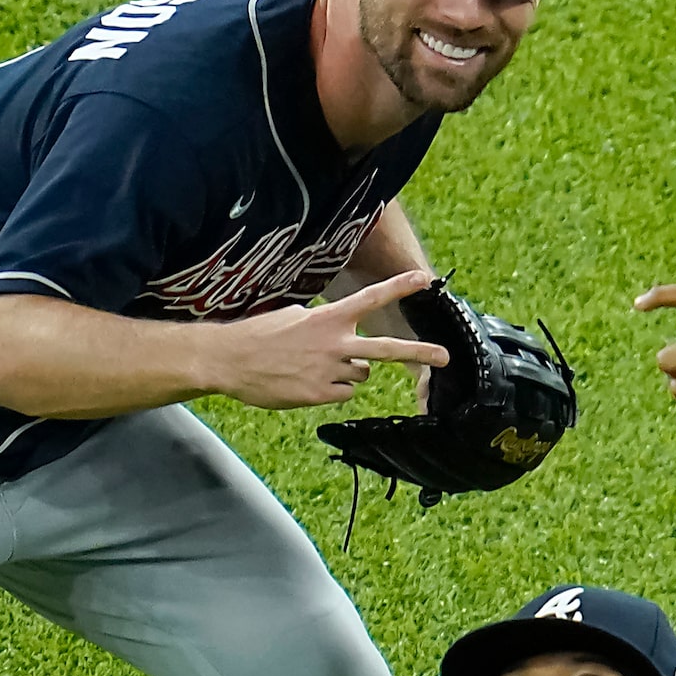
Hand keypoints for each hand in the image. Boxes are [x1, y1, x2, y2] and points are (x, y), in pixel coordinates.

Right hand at [214, 271, 446, 409]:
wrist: (230, 360)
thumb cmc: (260, 336)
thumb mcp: (294, 316)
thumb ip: (325, 322)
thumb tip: (341, 333)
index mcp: (327, 319)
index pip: (371, 299)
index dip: (399, 288)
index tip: (423, 280)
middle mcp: (334, 344)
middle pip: (386, 350)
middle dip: (419, 352)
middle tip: (445, 357)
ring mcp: (329, 371)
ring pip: (362, 374)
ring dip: (349, 371)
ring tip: (317, 365)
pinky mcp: (320, 394)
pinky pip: (345, 393)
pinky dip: (334, 389)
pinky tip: (309, 381)